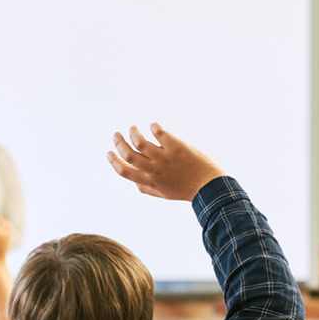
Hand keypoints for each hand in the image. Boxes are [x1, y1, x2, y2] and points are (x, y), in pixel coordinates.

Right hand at [106, 123, 223, 200]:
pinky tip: (154, 126)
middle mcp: (154, 169)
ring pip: (140, 142)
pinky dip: (153, 127)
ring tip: (133, 128)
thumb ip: (147, 188)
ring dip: (133, 133)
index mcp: (149, 181)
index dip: (114, 161)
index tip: (109, 152)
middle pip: (129, 154)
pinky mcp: (176, 147)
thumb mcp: (164, 193)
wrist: (210, 186)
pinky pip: (159, 133)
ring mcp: (164, 158)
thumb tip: (135, 182)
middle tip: (116, 134)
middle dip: (119, 143)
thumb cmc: (187, 190)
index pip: (124, 171)